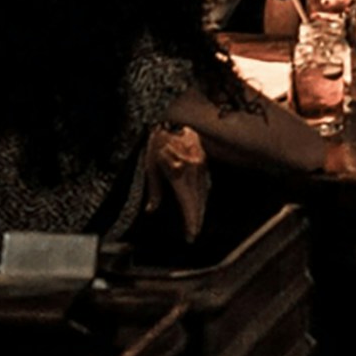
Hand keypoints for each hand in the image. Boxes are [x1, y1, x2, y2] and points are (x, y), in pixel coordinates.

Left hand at [144, 124, 209, 241]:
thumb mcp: (151, 166)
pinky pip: (205, 182)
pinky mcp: (204, 160)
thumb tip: (152, 210)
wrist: (173, 119)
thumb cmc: (159, 141)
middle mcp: (194, 171)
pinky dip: (202, 195)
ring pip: (204, 192)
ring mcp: (201, 165)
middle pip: (199, 201)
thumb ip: (154, 190)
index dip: (191, 222)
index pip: (188, 204)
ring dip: (200, 208)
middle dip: (196, 219)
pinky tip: (200, 201)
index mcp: (180, 174)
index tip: (191, 236)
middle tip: (193, 234)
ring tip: (196, 222)